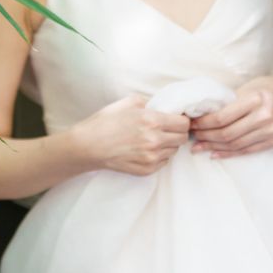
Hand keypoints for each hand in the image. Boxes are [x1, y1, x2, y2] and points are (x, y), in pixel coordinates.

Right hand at [72, 95, 190, 175]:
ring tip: (152, 138)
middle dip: (177, 132)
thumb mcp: (127, 102)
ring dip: (168, 144)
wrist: (89, 145)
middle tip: (166, 129)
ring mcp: (152, 158)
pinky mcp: (147, 170)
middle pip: (182, 138)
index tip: (176, 119)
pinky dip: (159, 155)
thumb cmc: (105, 121)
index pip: (183, 123)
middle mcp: (155, 141)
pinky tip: (145, 149)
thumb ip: (148, 103)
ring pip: (173, 151)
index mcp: (152, 121)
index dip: (182, 120)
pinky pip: (163, 162)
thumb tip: (161, 107)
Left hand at [190, 76, 272, 158]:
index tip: (191, 124)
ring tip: (198, 146)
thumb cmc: (255, 92)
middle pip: (228, 133)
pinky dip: (228, 154)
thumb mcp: (240, 91)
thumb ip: (223, 103)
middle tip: (191, 136)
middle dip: (206, 136)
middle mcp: (266, 116)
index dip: (203, 123)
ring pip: (235, 144)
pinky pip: (246, 151)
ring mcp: (271, 131)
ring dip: (213, 147)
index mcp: (255, 99)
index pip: (222, 117)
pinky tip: (213, 154)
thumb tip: (194, 116)